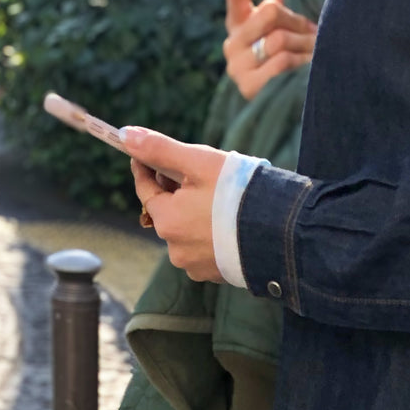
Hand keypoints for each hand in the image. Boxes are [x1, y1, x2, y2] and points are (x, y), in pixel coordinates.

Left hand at [124, 127, 225, 282]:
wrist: (282, 233)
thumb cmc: (239, 194)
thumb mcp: (198, 163)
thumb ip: (160, 149)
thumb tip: (126, 135)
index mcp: (167, 220)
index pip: (146, 191)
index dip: (145, 169)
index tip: (144, 156)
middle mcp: (176, 249)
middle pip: (168, 213)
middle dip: (176, 193)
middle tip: (195, 174)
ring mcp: (197, 266)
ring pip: (187, 233)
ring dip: (195, 216)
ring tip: (219, 200)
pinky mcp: (218, 275)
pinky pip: (206, 250)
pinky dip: (212, 236)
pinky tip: (230, 224)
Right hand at [223, 0, 317, 100]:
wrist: (290, 103)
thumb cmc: (289, 53)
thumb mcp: (282, 15)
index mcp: (237, 20)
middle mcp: (231, 42)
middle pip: (269, 11)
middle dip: (299, 21)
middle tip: (313, 34)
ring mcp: (237, 67)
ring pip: (278, 38)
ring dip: (305, 45)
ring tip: (313, 55)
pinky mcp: (248, 88)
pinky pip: (281, 62)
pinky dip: (300, 65)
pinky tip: (306, 71)